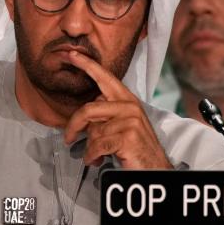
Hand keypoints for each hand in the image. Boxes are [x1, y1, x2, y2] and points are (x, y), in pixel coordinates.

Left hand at [62, 50, 172, 169]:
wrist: (155, 169)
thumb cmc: (136, 149)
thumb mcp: (123, 125)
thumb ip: (106, 114)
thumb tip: (83, 118)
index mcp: (127, 100)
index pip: (104, 78)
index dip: (86, 65)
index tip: (71, 54)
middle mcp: (129, 106)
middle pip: (88, 109)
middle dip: (73, 126)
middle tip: (68, 137)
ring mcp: (130, 121)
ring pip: (92, 132)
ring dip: (90, 148)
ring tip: (98, 155)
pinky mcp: (127, 137)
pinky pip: (96, 146)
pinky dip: (92, 156)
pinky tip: (97, 160)